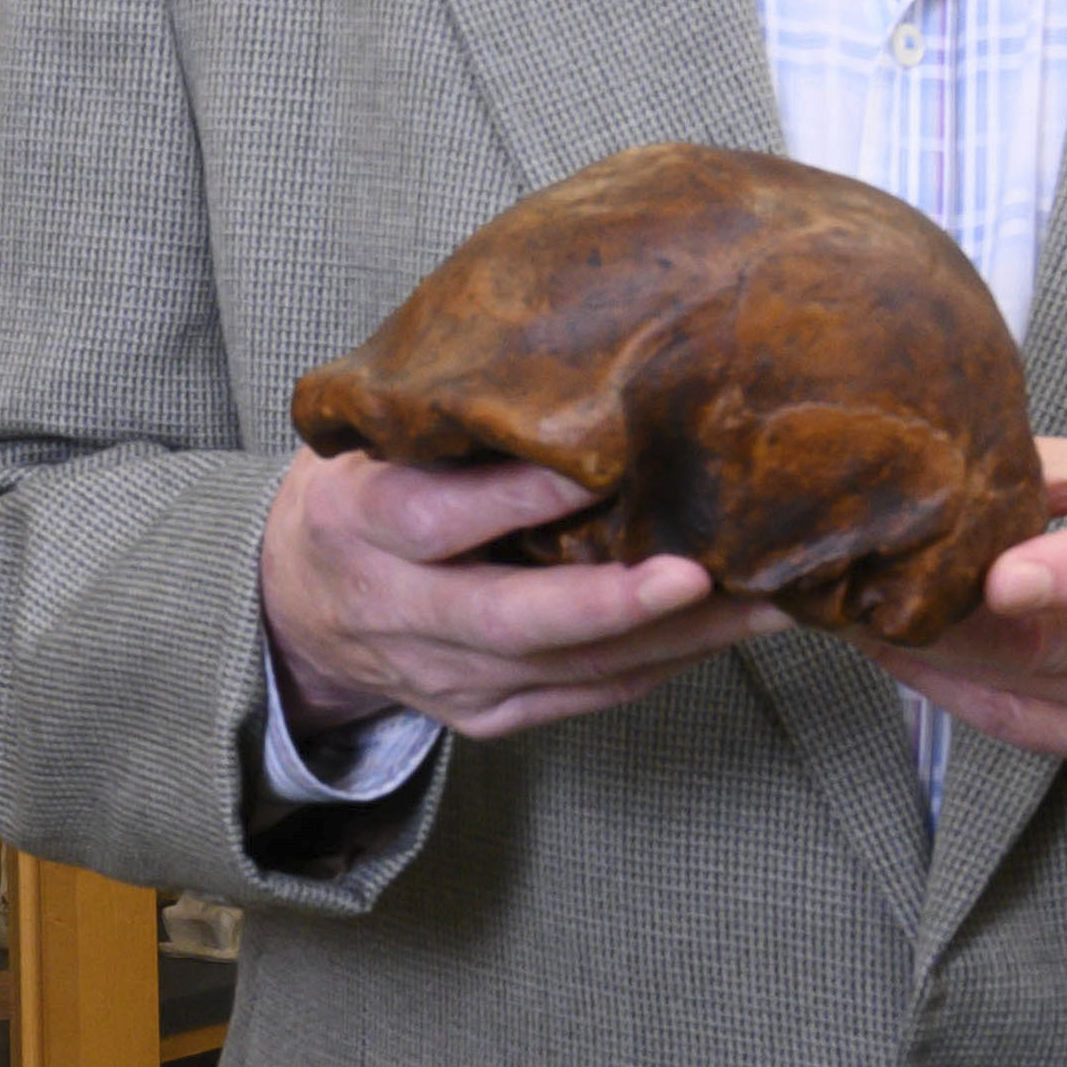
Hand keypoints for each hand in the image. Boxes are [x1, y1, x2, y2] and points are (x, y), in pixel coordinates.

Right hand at [260, 453, 779, 739]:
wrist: (299, 607)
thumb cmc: (365, 493)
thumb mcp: (376, 441)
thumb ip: (453, 417)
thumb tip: (580, 351)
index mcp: (364, 524)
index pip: (440, 516)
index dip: (519, 497)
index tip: (601, 462)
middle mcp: (402, 611)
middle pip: (510, 621)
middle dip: (610, 604)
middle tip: (699, 572)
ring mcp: (445, 675)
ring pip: (569, 670)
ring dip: (674, 638)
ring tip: (767, 599)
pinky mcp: (485, 714)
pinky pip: (585, 697)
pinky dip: (660, 664)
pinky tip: (726, 629)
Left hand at [872, 434, 1066, 774]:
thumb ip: (1054, 468)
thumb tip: (948, 468)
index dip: (1066, 573)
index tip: (997, 578)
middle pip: (1048, 636)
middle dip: (937, 610)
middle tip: (853, 577)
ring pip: (1019, 685)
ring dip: (927, 650)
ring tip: (863, 607)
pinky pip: (1020, 724)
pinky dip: (952, 689)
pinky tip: (910, 653)